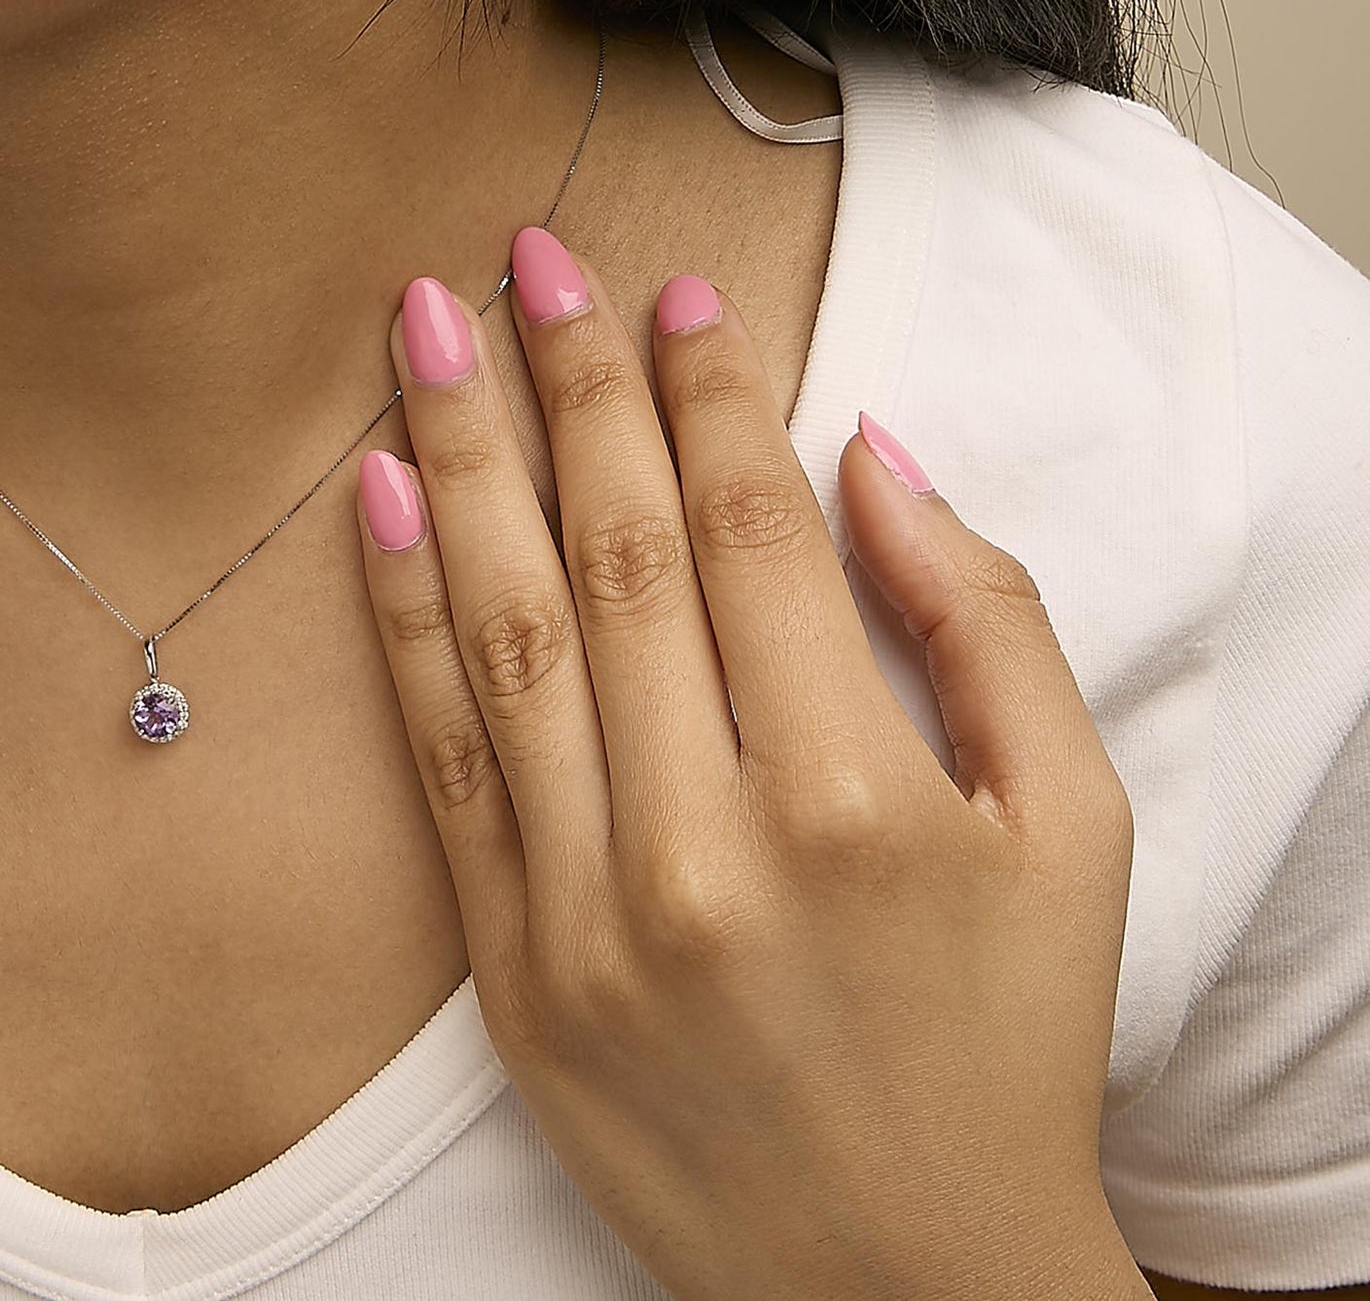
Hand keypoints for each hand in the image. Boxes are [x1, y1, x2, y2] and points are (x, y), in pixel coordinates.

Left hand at [353, 226, 1143, 1300]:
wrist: (901, 1285)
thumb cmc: (1005, 1042)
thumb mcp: (1072, 831)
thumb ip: (989, 623)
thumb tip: (869, 455)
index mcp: (856, 796)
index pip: (751, 531)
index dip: (708, 394)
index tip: (675, 298)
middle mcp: (704, 845)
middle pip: (619, 552)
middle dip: (569, 384)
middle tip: (528, 256)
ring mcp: (586, 914)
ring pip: (509, 632)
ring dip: (462, 459)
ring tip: (427, 326)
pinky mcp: (511, 972)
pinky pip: (443, 759)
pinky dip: (403, 617)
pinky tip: (380, 496)